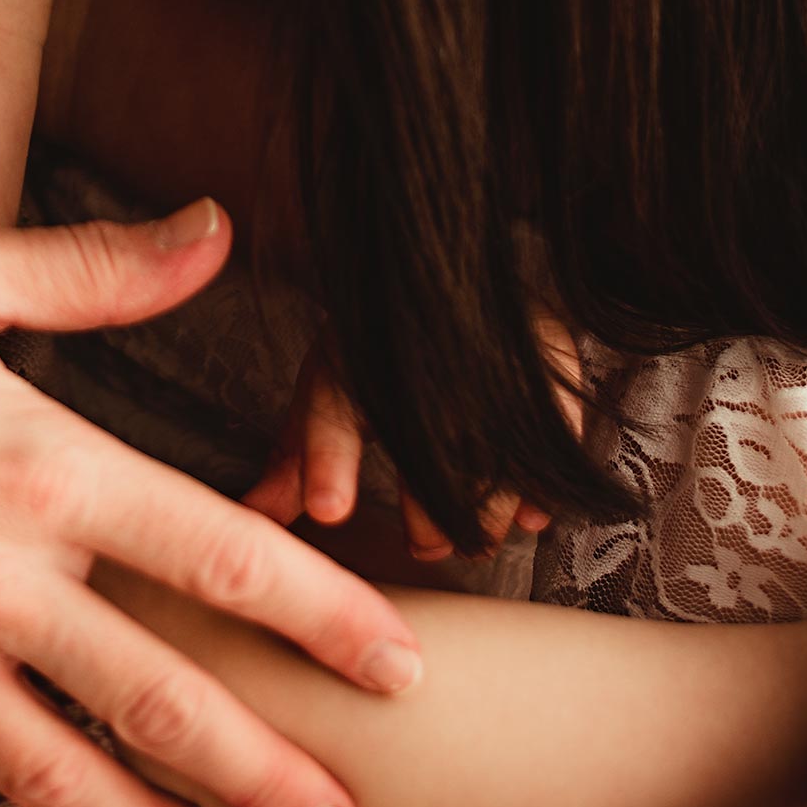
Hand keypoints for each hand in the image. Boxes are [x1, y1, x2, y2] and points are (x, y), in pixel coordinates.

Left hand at [243, 314, 584, 558]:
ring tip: (473, 536)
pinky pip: (553, 434)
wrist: (449, 263)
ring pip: (494, 452)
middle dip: (429, 514)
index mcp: (357, 347)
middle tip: (425, 543)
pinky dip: (541, 487)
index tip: (329, 512)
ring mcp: (490, 349)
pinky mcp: (550, 355)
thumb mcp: (333, 387)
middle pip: (428, 447)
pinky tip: (529, 514)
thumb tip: (253, 515)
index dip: (328, 464)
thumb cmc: (384, 344)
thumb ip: (297, 456)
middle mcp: (424, 344)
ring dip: (485, 513)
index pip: (334, 406)